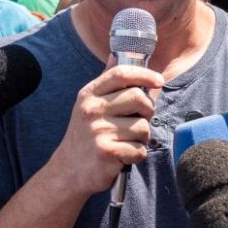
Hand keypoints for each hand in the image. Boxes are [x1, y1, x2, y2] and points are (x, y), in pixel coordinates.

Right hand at [51, 58, 163, 197]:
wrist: (69, 171)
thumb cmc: (85, 136)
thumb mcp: (89, 105)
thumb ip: (106, 83)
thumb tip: (118, 56)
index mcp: (89, 94)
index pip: (121, 74)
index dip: (145, 74)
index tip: (158, 81)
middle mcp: (92, 110)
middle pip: (138, 98)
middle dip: (148, 110)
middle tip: (142, 119)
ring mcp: (98, 131)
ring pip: (143, 127)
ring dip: (143, 137)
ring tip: (129, 141)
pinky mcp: (107, 152)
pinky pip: (140, 150)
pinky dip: (138, 155)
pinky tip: (125, 156)